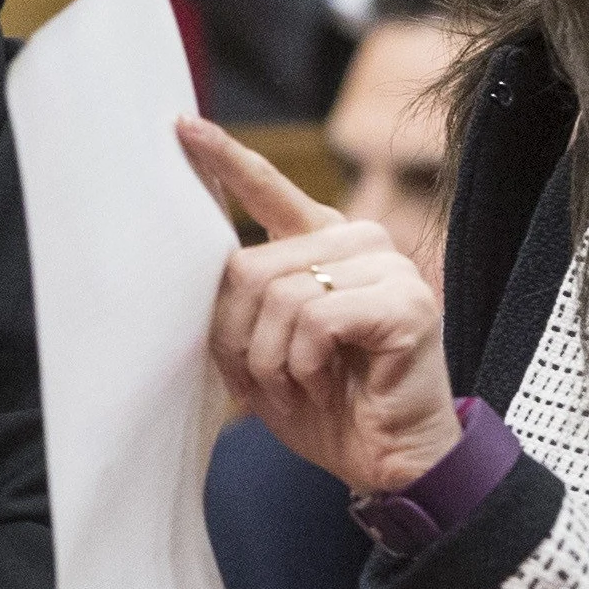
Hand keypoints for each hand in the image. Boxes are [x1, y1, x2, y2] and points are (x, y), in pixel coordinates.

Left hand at [179, 117, 463, 493]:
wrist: (389, 461)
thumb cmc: (326, 405)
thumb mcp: (264, 347)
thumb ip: (242, 298)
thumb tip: (197, 259)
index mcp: (324, 243)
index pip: (268, 191)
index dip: (225, 160)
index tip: (183, 128)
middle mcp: (359, 242)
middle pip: (252, 266)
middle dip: (243, 340)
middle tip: (267, 382)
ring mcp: (389, 268)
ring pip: (282, 297)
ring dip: (275, 362)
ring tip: (303, 387)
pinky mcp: (405, 303)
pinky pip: (316, 322)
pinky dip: (307, 367)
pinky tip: (331, 386)